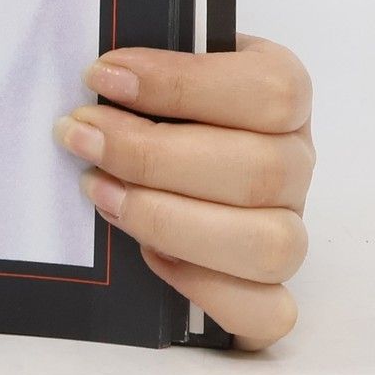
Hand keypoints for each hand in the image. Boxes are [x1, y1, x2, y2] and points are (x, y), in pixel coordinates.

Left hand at [56, 34, 313, 349]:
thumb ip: (137, 62)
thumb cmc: (153, 98)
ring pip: (270, 246)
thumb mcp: (151, 62)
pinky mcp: (267, 286)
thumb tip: (99, 69)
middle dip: (151, 156)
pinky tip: (148, 256)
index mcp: (280, 93)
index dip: (182, 83)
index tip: (102, 76)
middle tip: (81, 136)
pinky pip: (268, 312)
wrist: (156, 150)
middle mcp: (292, 162)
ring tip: (99, 191)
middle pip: (260, 171)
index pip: (269, 90)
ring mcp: (286, 227)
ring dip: (170, 221)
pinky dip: (205, 288)